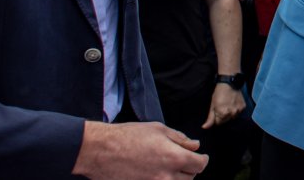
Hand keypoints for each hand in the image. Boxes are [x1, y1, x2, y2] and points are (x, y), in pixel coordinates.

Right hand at [72, 121, 207, 179]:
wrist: (100, 150)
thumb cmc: (129, 136)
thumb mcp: (159, 130)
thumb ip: (180, 139)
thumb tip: (195, 146)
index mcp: (174, 157)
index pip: (200, 165)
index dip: (202, 160)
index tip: (200, 157)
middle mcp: (166, 176)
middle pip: (190, 179)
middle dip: (190, 169)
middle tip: (184, 161)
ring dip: (177, 178)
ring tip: (169, 168)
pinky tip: (157, 174)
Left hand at [202, 83, 245, 128]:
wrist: (229, 83)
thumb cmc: (219, 93)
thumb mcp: (212, 105)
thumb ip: (210, 118)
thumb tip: (205, 127)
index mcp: (222, 114)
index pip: (218, 123)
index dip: (216, 117)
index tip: (216, 110)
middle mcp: (231, 114)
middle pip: (225, 121)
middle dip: (223, 116)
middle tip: (222, 106)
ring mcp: (238, 110)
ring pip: (232, 117)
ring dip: (230, 113)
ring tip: (228, 104)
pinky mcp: (243, 107)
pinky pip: (238, 113)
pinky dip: (235, 110)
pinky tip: (233, 103)